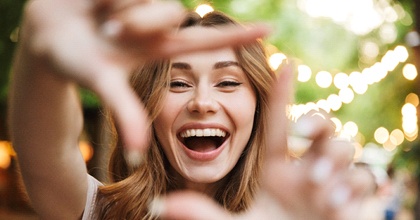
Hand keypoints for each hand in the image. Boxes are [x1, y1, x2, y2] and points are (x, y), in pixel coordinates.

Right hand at [20, 0, 269, 151]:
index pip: (205, 43)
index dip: (237, 38)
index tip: (269, 31)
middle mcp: (156, 24)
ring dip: (119, 6)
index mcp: (159, 48)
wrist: (43, 34)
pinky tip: (95, 0)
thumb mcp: (101, 83)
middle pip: (171, 13)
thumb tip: (137, 153)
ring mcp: (143, 3)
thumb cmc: (71, 62)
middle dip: (139, 21)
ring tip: (98, 16)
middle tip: (109, 30)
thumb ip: (124, 112)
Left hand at [153, 63, 375, 218]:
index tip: (283, 62)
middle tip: (304, 135)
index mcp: (276, 169)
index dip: (281, 94)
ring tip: (320, 185)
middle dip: (318, 122)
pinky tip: (338, 202)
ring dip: (335, 161)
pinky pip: (364, 180)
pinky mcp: (349, 201)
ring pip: (345, 149)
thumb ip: (203, 214)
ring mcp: (329, 184)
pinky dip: (355, 186)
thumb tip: (161, 205)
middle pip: (321, 126)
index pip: (277, 124)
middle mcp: (304, 170)